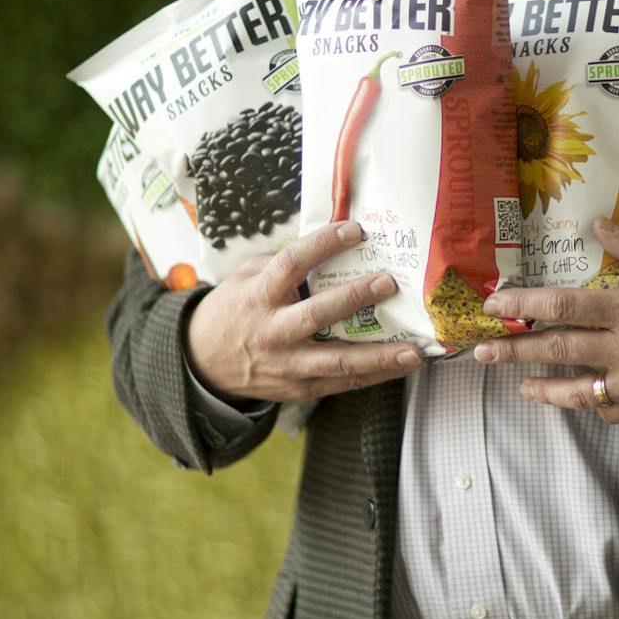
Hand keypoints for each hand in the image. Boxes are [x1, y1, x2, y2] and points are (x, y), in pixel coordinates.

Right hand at [185, 221, 422, 403]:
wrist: (204, 364)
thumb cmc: (235, 311)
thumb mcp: (245, 278)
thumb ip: (279, 263)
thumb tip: (327, 243)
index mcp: (259, 296)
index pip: (291, 264)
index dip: (322, 245)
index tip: (354, 230)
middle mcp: (274, 331)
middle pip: (317, 314)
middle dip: (355, 298)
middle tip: (389, 284)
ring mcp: (288, 364)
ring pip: (339, 362)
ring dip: (380, 356)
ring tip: (415, 350)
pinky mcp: (301, 388)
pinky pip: (343, 383)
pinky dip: (375, 375)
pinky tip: (402, 365)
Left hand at [472, 217, 618, 422]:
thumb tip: (598, 225)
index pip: (564, 308)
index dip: (524, 306)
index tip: (496, 304)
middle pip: (557, 350)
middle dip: (514, 349)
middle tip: (482, 350)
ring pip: (575, 390)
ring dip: (541, 386)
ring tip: (517, 383)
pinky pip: (607, 411)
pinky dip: (586, 404)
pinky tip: (570, 397)